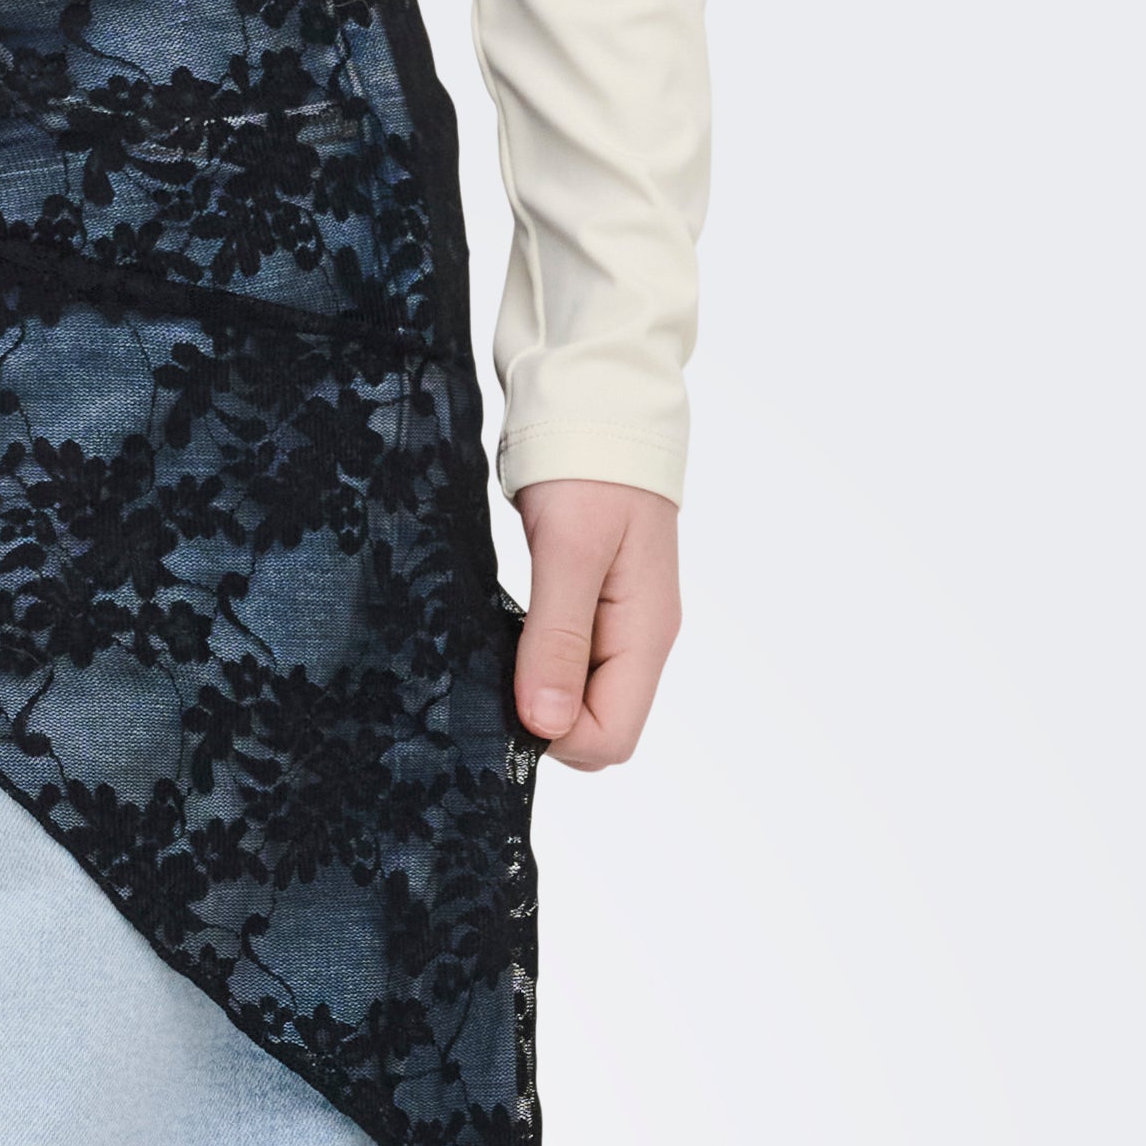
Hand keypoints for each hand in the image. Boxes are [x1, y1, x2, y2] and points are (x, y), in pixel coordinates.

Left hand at [511, 479, 680, 767]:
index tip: (510, 696)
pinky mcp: (598, 611)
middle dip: (547, 722)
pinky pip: (569, 668)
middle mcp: (640, 640)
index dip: (556, 735)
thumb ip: (558, 638)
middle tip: (499, 672)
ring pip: (581, 703)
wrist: (599, 407)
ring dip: (538, 692)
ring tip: (501, 649)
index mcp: (646, 633)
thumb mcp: (568, 551)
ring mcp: (621, 628)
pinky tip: (509, 637)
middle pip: (599, 730)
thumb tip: (547, 725)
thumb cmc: (588, 468)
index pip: (611, 738)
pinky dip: (536, 665)